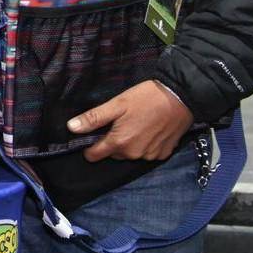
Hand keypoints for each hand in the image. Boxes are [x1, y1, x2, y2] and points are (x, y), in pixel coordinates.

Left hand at [69, 80, 194, 161]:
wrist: (181, 97)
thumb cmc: (147, 98)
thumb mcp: (116, 105)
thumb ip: (93, 118)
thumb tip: (71, 128)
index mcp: (120, 143)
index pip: (94, 155)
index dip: (89, 147)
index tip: (92, 136)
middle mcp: (134, 154)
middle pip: (113, 154)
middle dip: (112, 142)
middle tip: (118, 123)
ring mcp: (151, 155)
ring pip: (130, 154)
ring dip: (129, 144)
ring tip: (135, 124)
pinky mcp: (164, 153)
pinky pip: (147, 153)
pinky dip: (145, 144)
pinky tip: (149, 130)